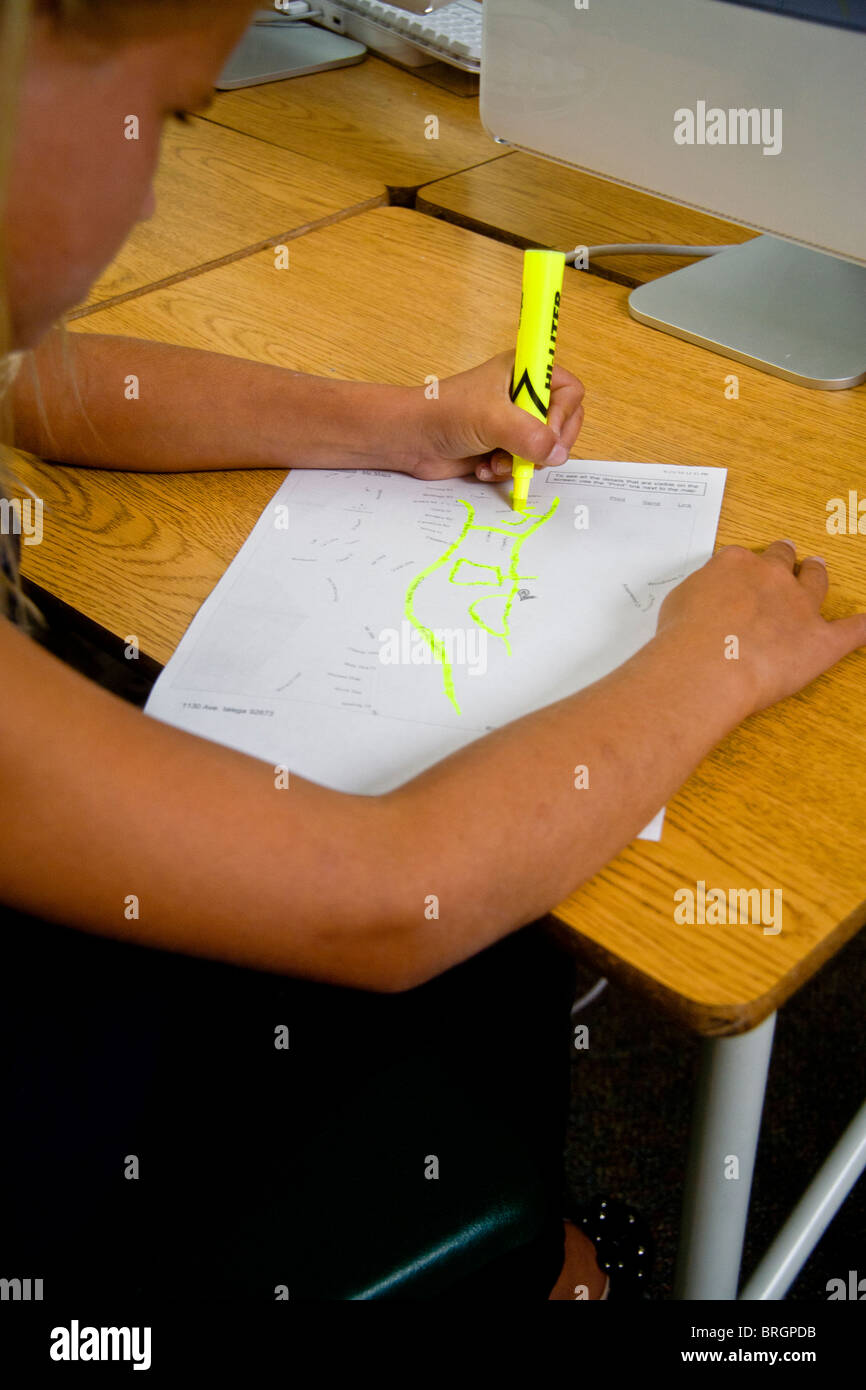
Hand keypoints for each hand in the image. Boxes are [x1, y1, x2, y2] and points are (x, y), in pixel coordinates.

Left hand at [402, 349, 584, 482]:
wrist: (410, 440)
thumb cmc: (444, 414)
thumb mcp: (492, 419)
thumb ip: (530, 434)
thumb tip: (556, 453)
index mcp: (524, 372)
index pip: (569, 391)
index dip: (563, 415)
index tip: (547, 432)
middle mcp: (523, 395)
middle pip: (563, 424)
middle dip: (545, 446)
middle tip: (530, 455)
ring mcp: (514, 423)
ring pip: (544, 449)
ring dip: (523, 462)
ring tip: (495, 461)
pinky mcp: (502, 447)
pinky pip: (524, 465)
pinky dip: (507, 471)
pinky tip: (484, 468)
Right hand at [656, 539, 865, 716]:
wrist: (706, 665)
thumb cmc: (684, 637)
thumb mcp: (678, 602)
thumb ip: (701, 594)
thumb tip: (707, 601)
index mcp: (736, 565)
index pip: (743, 558)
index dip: (744, 567)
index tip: (742, 573)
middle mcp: (772, 578)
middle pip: (784, 560)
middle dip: (785, 559)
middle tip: (788, 556)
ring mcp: (800, 607)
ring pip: (816, 582)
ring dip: (817, 575)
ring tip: (818, 569)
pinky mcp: (821, 640)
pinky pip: (853, 630)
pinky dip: (865, 626)